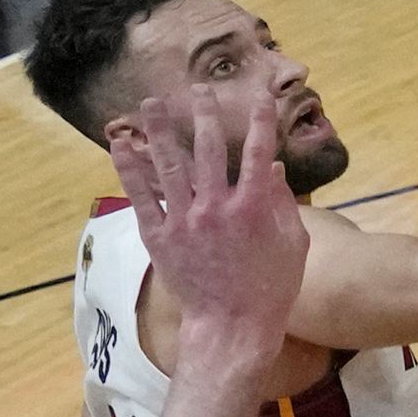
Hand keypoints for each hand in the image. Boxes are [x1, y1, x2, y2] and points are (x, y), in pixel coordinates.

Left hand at [105, 82, 305, 370]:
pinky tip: (122, 145)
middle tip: (199, 90)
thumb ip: (284, 205)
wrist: (232, 326)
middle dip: (205, 114)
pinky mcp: (160, 236)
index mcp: (253, 208)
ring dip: (160, 130)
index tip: (261, 96)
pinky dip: (130, 169)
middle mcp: (217, 207)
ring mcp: (185, 220)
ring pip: (170, 165)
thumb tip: (274, 169)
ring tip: (151, 103)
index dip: (262, 120)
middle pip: (209, 148)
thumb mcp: (294, 246)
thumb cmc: (271, 290)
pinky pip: (142, 196)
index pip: (259, 152)